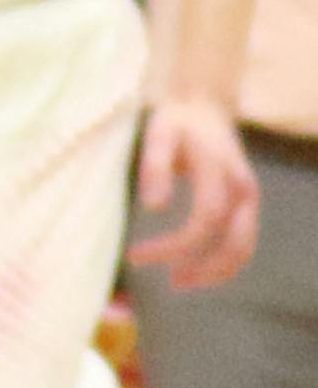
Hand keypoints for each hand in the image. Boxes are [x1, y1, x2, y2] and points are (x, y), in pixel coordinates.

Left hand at [127, 96, 258, 287]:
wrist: (204, 105)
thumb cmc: (176, 120)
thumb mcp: (158, 134)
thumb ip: (155, 167)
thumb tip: (154, 206)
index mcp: (220, 170)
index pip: (203, 220)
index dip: (173, 245)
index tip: (137, 255)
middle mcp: (243, 187)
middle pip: (234, 242)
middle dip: (204, 268)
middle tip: (169, 282)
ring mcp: (249, 196)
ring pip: (244, 247)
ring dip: (216, 271)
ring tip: (180, 282)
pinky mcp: (246, 203)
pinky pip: (242, 240)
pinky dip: (224, 261)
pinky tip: (196, 268)